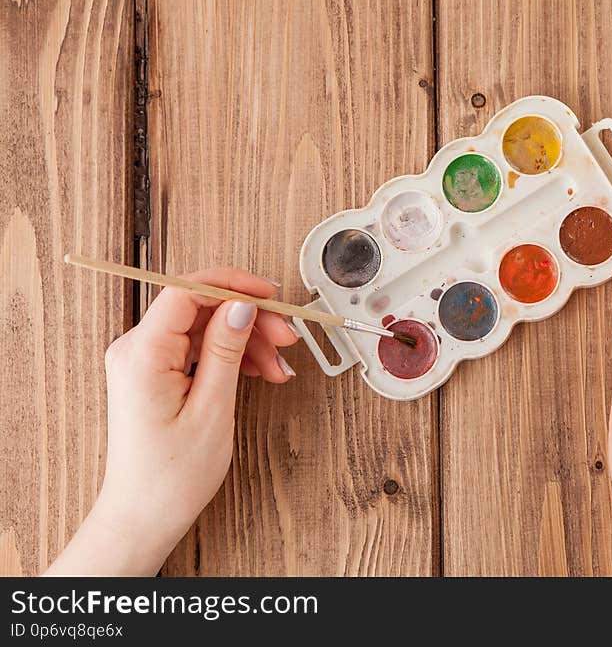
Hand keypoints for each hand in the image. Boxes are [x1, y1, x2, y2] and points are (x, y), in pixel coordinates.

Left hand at [45, 268, 298, 575]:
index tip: (270, 296)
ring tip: (277, 367)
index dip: (232, 285)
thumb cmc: (172, 475)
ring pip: (205, 328)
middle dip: (249, 318)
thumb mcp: (212, 409)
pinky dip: (231, 356)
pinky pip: (198, 348)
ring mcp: (145, 361)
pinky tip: (259, 371)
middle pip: (201, 308)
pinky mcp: (156, 373)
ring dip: (246, 341)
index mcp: (143, 353)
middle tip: (287, 338)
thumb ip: (226, 350)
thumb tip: (241, 305)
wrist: (145, 515)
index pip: (186, 290)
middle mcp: (137, 349)